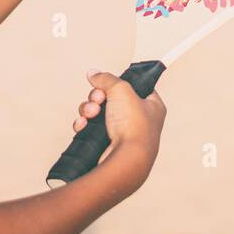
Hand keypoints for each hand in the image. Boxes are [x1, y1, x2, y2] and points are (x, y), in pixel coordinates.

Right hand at [74, 68, 165, 186]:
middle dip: (97, 97)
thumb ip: (106, 78)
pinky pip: (90, 129)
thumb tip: (93, 73)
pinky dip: (84, 125)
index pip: (136, 87)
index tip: (108, 82)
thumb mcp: (122, 90)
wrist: (125, 160)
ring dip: (89, 109)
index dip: (119, 83)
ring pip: (98, 113)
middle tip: (98, 100)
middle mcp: (138, 120)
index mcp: (151, 106)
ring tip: (90, 114)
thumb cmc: (133, 125)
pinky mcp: (106, 145)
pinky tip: (82, 125)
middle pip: (111, 98)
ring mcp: (122, 134)